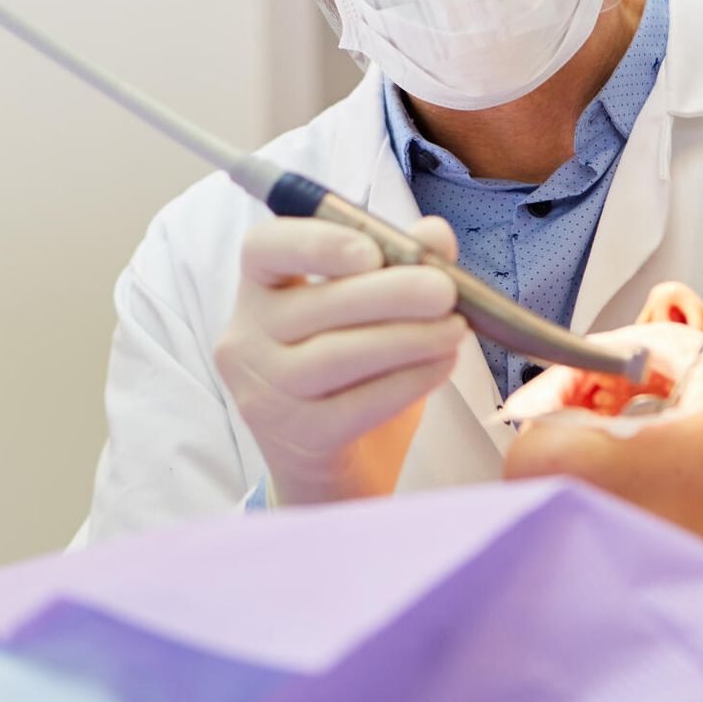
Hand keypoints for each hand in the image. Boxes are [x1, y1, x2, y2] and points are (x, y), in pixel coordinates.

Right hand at [214, 215, 466, 505]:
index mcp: (260, 289)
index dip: (314, 242)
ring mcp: (264, 392)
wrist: (335, 468)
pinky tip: (441, 366)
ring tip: (456, 330)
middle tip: (446, 290)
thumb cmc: (352, 374)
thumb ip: (399, 263)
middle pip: (313, 304)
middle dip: (389, 293)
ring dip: (406, 338)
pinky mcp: (297, 437)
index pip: (263, 248)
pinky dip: (407, 382)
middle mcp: (247, 338)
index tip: (371, 249)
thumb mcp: (373, 313)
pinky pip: (356, 404)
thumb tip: (434, 233)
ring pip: (336, 355)